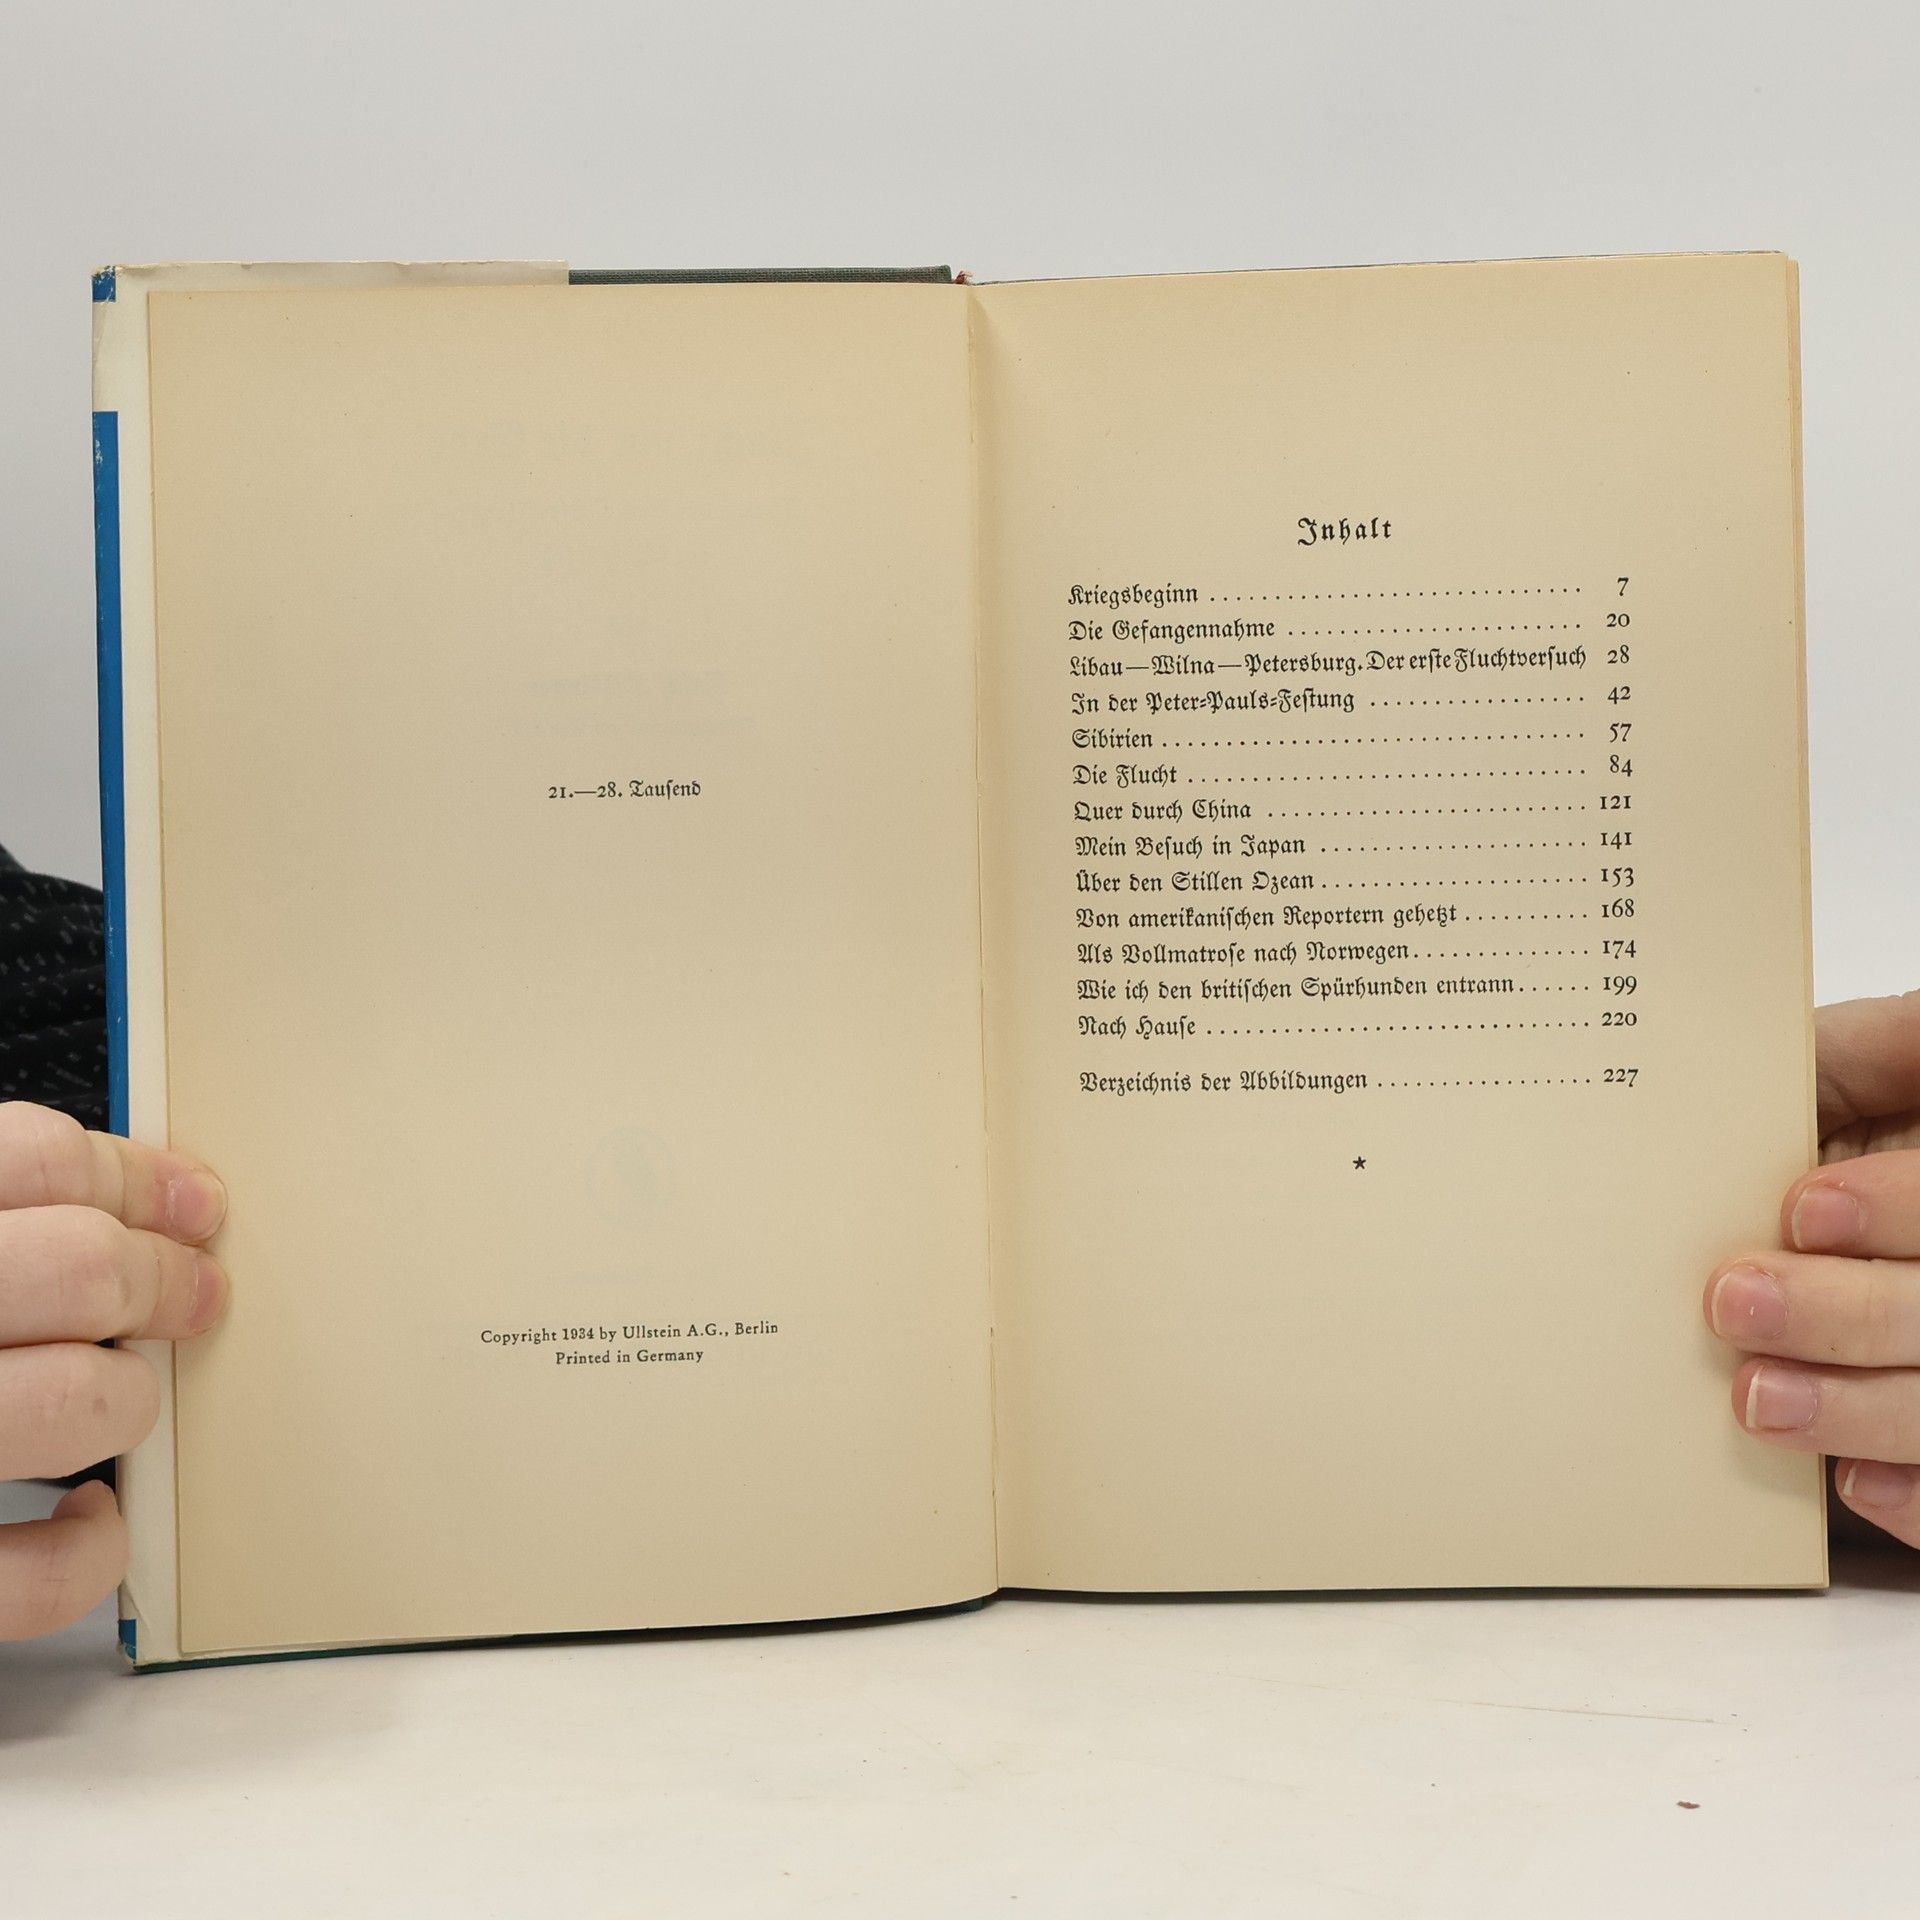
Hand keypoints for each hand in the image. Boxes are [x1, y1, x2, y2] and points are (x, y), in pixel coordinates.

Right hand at [0, 1102, 227, 1639]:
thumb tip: (122, 1200)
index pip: (29, 1159)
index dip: (133, 1178)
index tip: (187, 1206)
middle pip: (75, 1268)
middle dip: (159, 1279)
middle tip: (190, 1292)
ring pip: (72, 1401)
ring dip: (122, 1398)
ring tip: (108, 1395)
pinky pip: (30, 1576)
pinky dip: (87, 1551)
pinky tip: (84, 1517)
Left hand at [1705, 991, 1919, 1541]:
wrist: (1810, 1194)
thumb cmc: (1815, 1124)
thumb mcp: (1845, 1066)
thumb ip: (1878, 1048)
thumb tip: (1873, 1028)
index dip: (1897, 1207)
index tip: (1804, 1205)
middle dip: (1846, 1311)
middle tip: (1735, 1301)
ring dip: (1860, 1406)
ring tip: (1756, 1398)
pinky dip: (1915, 1494)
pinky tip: (1856, 1486)